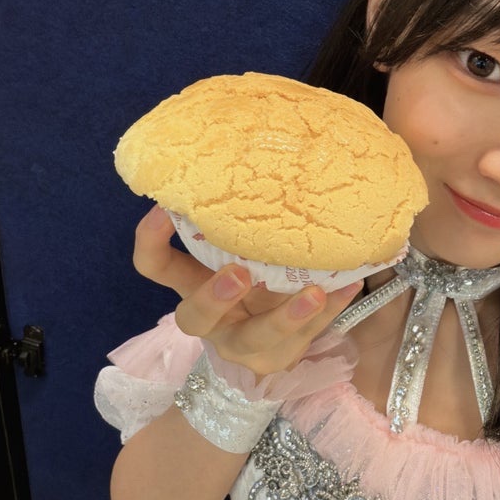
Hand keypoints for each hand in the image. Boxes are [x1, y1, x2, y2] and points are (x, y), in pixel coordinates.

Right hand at [133, 205, 361, 375]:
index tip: (163, 207)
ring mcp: (245, 344)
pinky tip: (349, 285)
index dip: (150, 241)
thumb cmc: (256, 268)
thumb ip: (239, 213)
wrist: (279, 330)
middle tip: (239, 273)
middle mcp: (213, 319)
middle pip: (193, 317)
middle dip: (213, 297)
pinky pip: (307, 336)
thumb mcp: (240, 244)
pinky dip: (330, 308)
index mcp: (193, 284)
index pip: (155, 267)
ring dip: (284, 317)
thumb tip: (256, 141)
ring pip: (255, 339)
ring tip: (313, 293)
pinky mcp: (280, 358)